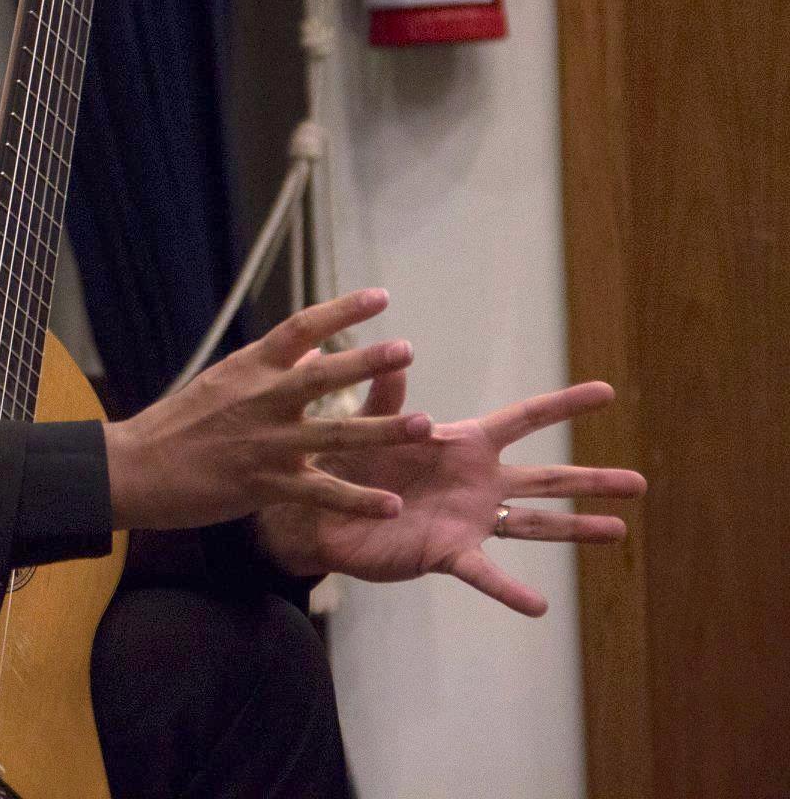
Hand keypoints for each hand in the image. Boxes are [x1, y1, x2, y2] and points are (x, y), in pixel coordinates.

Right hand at [104, 289, 430, 530]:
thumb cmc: (178, 424)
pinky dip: (359, 501)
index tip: (381, 297)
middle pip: (324, 377)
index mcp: (250, 368)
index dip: (342, 311)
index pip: (301, 329)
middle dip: (367, 363)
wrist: (135, 467)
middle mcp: (261, 400)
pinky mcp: (264, 484)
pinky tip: (391, 505)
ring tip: (424, 426)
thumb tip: (319, 346)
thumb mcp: (222, 382)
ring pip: (335, 436)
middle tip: (407, 349)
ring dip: (383, 431)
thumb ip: (272, 366)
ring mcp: (266, 443)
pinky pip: (322, 493)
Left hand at [253, 370, 646, 615]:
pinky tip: (539, 607)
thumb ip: (386, 396)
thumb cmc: (347, 463)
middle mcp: (477, 482)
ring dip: (576, 528)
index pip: (523, 419)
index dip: (564, 405)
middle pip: (546, 477)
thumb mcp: (368, 424)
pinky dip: (510, 590)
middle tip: (641, 482)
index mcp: (463, 444)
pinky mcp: (446, 552)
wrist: (319, 513)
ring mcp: (468, 520)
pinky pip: (484, 574)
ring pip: (533, 525)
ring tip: (621, 531)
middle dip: (591, 479)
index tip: (607, 391)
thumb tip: (394, 352)